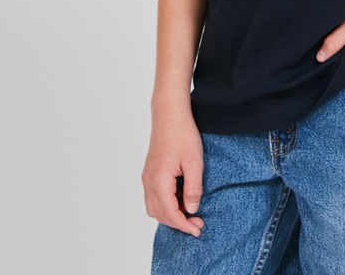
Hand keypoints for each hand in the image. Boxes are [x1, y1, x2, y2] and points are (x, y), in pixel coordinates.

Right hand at [142, 111, 204, 236]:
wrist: (170, 114)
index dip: (184, 225)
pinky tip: (181, 197)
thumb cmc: (182, 134)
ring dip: (171, 214)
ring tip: (190, 211)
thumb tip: (191, 209)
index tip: (197, 229)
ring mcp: (147, 176)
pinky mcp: (149, 172)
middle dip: (178, 222)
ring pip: (154, 207)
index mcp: (159, 181)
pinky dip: (166, 203)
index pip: (170, 214)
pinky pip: (154, 196)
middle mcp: (149, 181)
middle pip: (160, 214)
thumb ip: (193, 188)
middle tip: (197, 222)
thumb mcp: (194, 162)